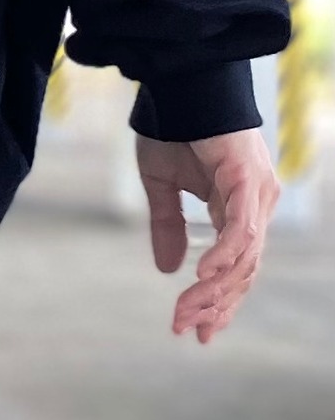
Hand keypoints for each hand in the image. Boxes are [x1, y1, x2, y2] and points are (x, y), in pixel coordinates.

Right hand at [136, 128, 280, 343]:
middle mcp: (256, 207)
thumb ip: (169, 225)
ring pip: (244, 258)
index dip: (217, 301)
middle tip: (188, 330)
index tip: (195, 331)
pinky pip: (241, 229)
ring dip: (214, 290)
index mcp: (238, 208)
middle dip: (214, 305)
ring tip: (187, 311)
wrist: (176, 88)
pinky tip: (203, 275)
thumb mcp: (162, 185)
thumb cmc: (170, 128)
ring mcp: (258, 196)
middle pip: (243, 273)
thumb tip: (170, 270)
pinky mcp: (249, 182)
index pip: (236, 269)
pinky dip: (224, 255)